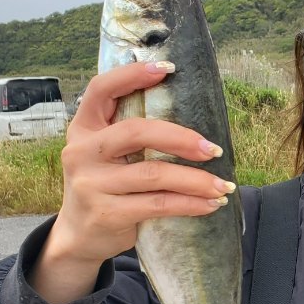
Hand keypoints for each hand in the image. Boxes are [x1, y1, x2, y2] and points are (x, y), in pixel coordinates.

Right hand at [30, 62, 232, 302]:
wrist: (80, 235)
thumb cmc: (105, 186)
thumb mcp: (105, 154)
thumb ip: (130, 133)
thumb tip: (189, 109)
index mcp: (83, 128)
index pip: (101, 89)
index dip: (132, 75)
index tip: (168, 69)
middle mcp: (82, 152)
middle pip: (137, 132)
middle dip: (182, 138)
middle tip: (215, 149)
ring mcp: (92, 183)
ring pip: (154, 174)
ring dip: (197, 180)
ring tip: (224, 186)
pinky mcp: (107, 213)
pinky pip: (159, 204)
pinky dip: (190, 204)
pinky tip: (211, 203)